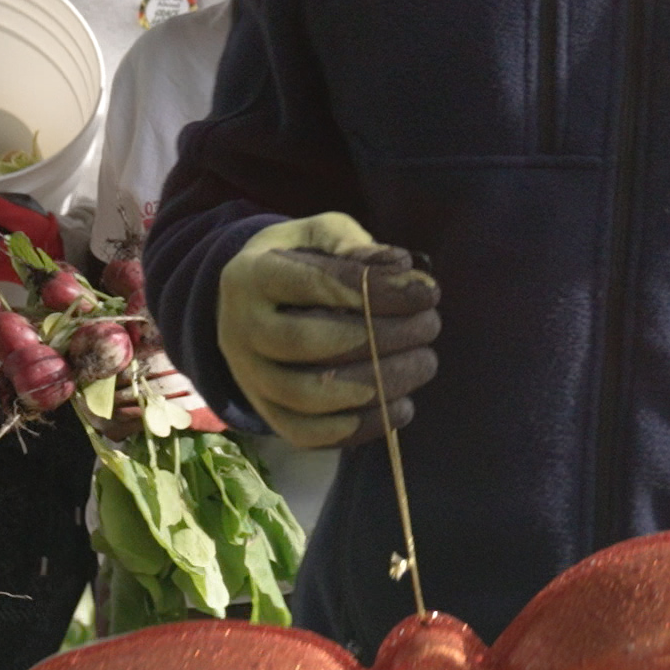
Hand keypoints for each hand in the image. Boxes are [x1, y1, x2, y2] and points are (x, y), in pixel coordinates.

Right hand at [214, 213, 441, 447]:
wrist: (249, 302)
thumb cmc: (299, 261)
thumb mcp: (321, 235)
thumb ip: (356, 246)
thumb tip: (400, 266)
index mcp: (252, 275)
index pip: (314, 283)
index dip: (374, 289)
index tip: (426, 292)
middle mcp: (240, 329)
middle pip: (305, 342)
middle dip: (379, 337)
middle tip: (429, 325)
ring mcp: (248, 377)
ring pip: (306, 395)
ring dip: (375, 385)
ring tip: (423, 363)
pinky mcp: (265, 412)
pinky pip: (306, 434)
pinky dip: (357, 428)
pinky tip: (400, 408)